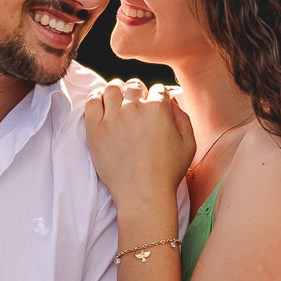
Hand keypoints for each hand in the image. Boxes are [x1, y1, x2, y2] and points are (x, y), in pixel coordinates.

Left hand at [85, 80, 195, 206]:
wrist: (143, 194)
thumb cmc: (167, 173)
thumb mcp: (188, 144)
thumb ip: (182, 117)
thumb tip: (171, 101)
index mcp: (158, 108)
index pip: (156, 89)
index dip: (156, 97)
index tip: (152, 106)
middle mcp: (135, 108)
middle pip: (133, 86)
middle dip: (136, 92)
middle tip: (134, 105)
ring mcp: (113, 117)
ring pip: (111, 88)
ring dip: (116, 91)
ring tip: (116, 102)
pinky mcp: (96, 129)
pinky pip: (91, 102)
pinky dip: (96, 99)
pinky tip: (101, 106)